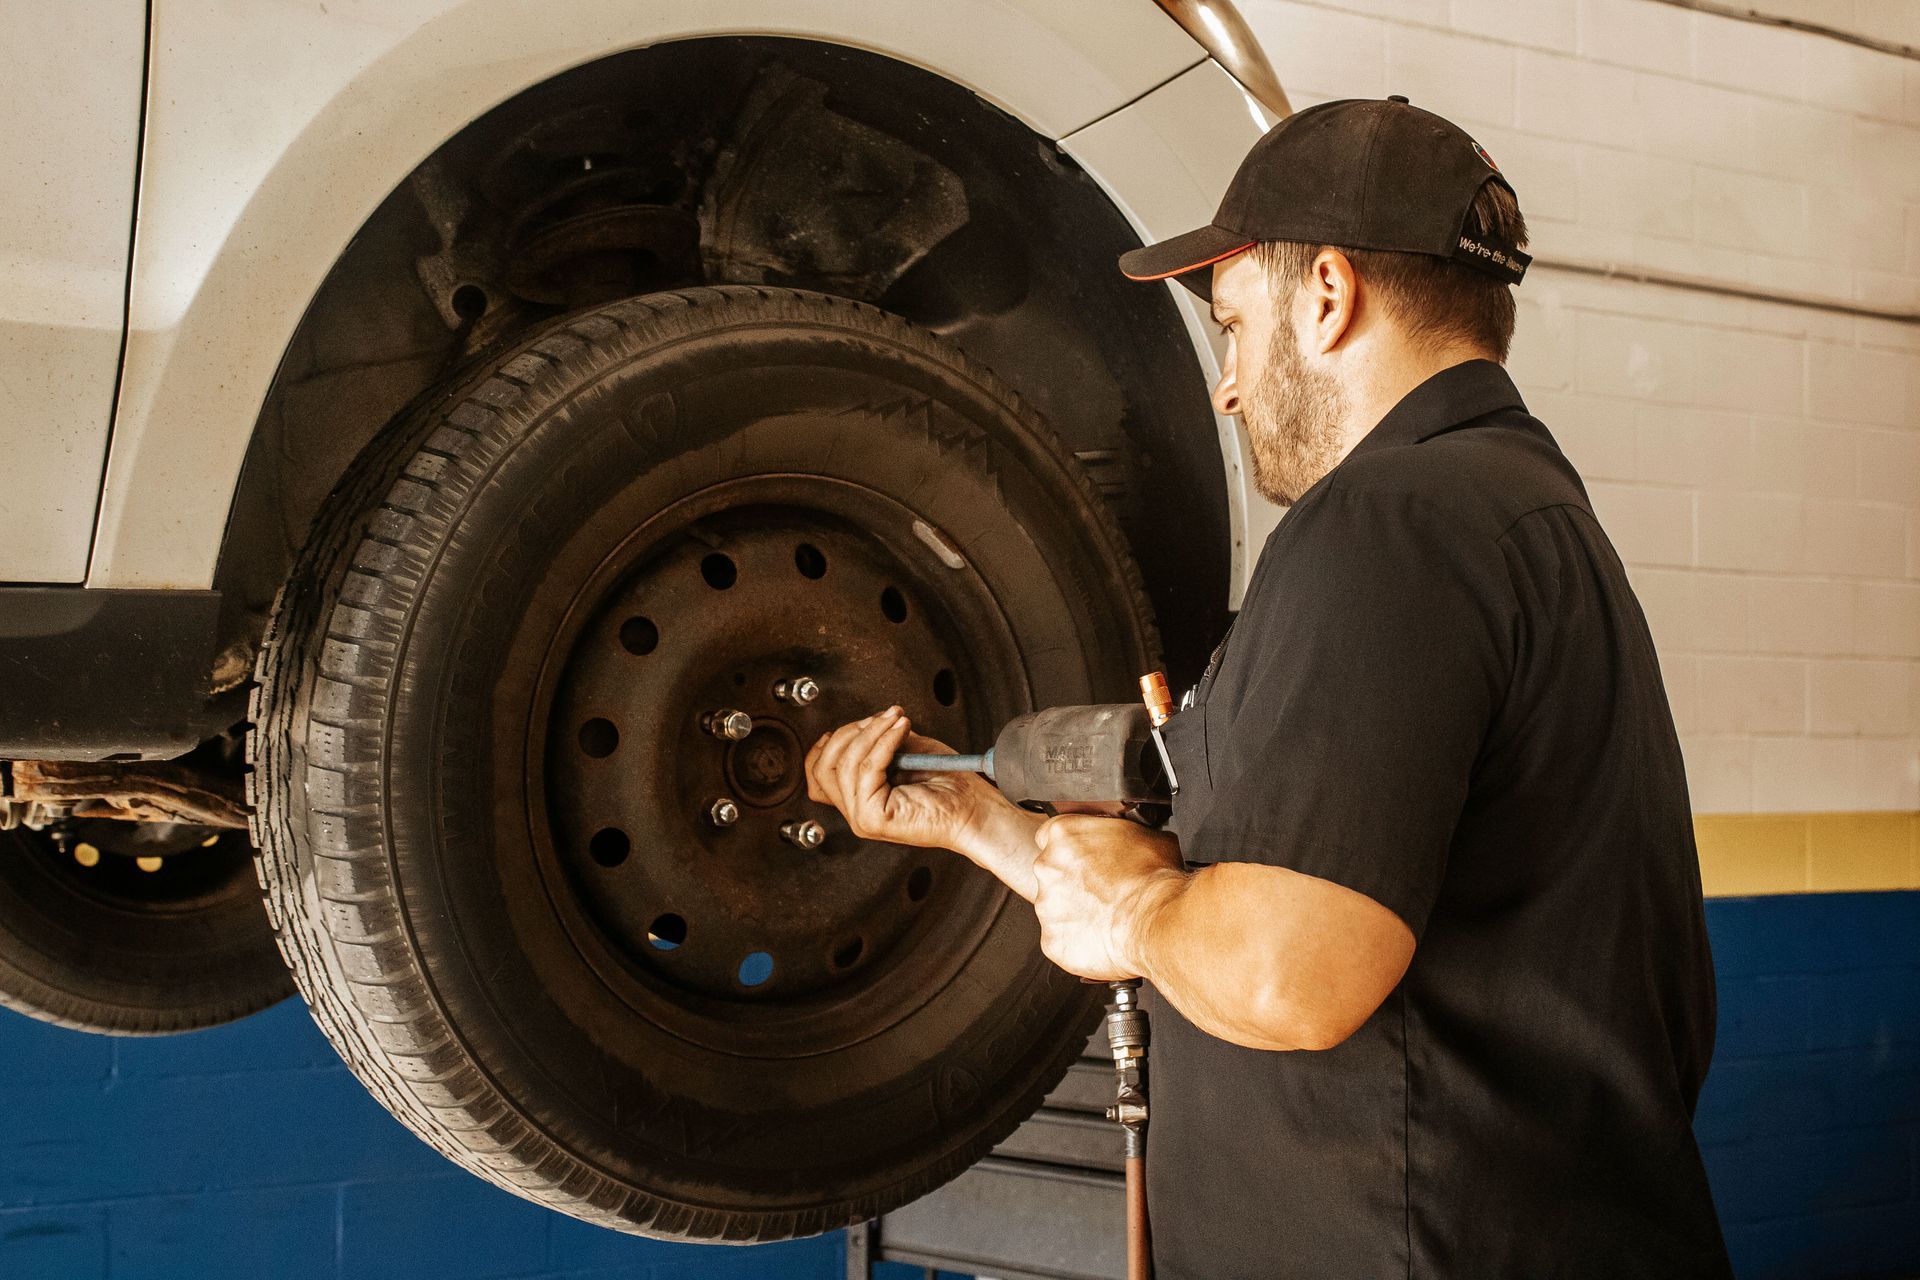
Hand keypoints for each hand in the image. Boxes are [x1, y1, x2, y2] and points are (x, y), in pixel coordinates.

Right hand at [804, 706, 1008, 854]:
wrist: (974, 809)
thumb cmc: (950, 785)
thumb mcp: (908, 751)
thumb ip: (881, 739)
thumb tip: (870, 720)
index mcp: (859, 797)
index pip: (820, 769)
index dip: (835, 739)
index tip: (864, 721)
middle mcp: (856, 810)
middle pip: (824, 766)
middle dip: (851, 731)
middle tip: (883, 717)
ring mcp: (861, 818)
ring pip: (844, 765)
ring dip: (871, 732)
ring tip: (896, 720)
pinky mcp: (872, 819)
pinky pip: (867, 770)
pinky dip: (883, 742)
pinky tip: (900, 730)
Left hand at [1032, 815, 1187, 980]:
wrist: (1156, 923)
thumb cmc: (1153, 881)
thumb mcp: (1148, 836)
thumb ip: (1126, 833)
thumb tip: (1136, 842)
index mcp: (1063, 834)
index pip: (1051, 836)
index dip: (1072, 849)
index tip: (1085, 858)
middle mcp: (1047, 867)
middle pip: (1052, 873)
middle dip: (1072, 881)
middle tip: (1102, 890)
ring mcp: (1046, 906)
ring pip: (1055, 908)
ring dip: (1075, 912)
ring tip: (1107, 916)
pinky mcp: (1052, 940)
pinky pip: (1060, 939)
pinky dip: (1078, 941)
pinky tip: (1102, 937)